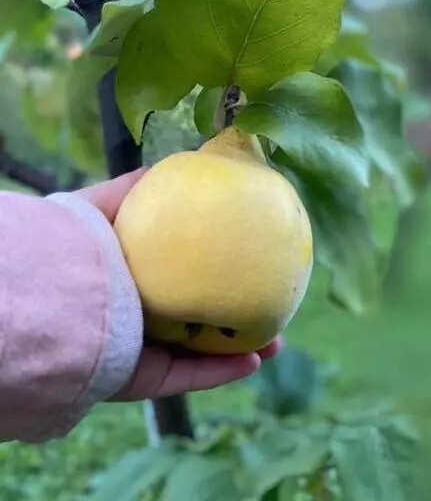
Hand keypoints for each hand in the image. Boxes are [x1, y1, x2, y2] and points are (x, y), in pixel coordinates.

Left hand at [75, 168, 282, 400]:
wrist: (48, 300)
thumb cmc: (78, 248)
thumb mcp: (107, 204)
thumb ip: (139, 186)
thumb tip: (187, 159)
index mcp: (130, 275)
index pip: (181, 273)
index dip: (220, 270)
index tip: (254, 261)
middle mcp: (135, 312)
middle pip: (197, 317)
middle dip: (237, 315)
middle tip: (272, 306)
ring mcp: (137, 349)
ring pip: (198, 353)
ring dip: (240, 350)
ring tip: (276, 343)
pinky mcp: (138, 379)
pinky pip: (188, 377)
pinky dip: (221, 373)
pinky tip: (254, 362)